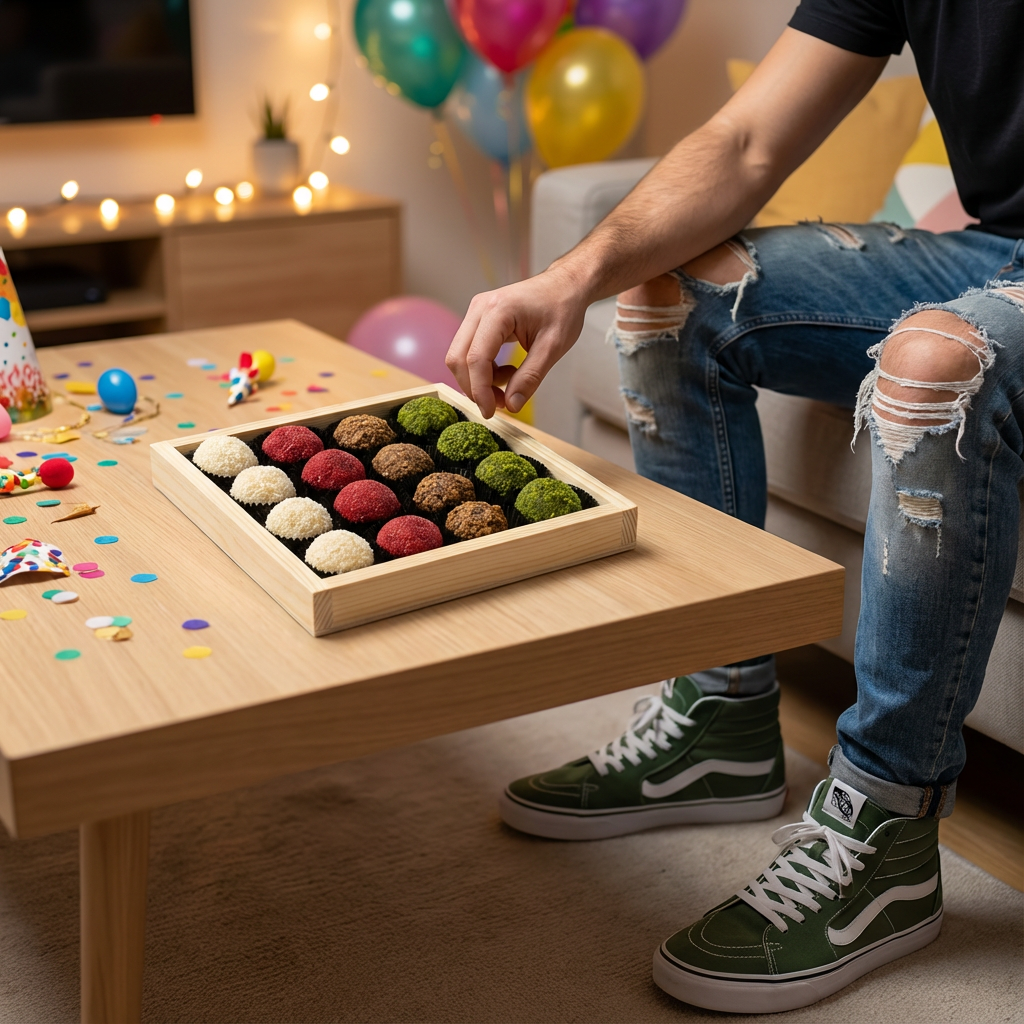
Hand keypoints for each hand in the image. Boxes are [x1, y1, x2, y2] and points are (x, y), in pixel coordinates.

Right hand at [446, 266, 588, 417]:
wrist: (565, 286)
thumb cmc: (562, 309)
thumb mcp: (553, 347)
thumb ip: (531, 377)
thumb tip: (512, 405)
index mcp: (498, 310)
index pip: (476, 358)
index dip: (480, 390)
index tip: (492, 412)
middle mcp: (480, 308)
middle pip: (458, 358)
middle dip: (474, 387)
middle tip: (500, 404)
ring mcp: (476, 312)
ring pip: (459, 356)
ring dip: (479, 380)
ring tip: (510, 382)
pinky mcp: (478, 320)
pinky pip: (468, 352)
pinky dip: (483, 370)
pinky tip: (506, 371)